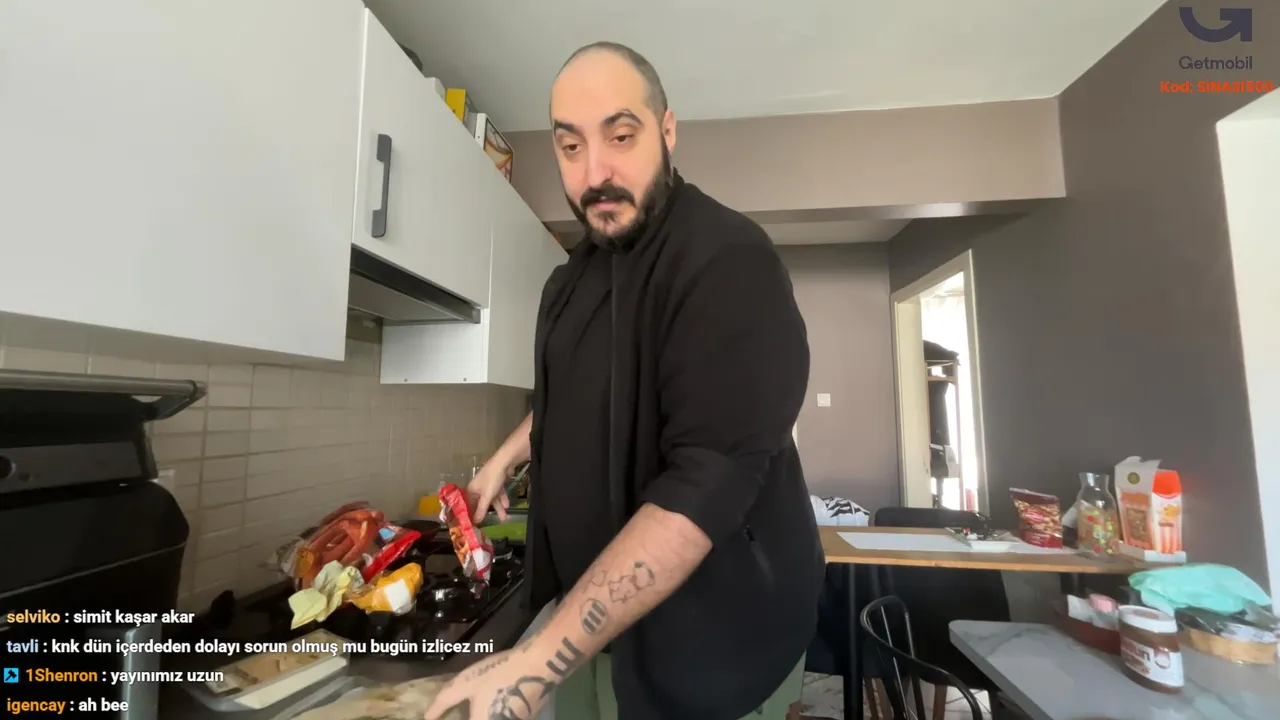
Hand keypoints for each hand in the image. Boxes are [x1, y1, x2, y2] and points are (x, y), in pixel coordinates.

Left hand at [424, 646, 553, 719]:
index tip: (439, 718)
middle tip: (455, 712)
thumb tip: (427, 717)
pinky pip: (503, 717)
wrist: (539, 666)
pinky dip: (495, 713)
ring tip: (475, 706)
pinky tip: (493, 702)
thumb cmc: (499, 674)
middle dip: (469, 716)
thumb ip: (444, 702)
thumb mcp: (467, 684)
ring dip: (482, 714)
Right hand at [467, 459, 510, 522]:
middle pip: (482, 502)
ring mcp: (488, 484)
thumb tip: (475, 521)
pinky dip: (502, 498)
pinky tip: (507, 506)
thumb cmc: (492, 479)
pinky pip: (498, 493)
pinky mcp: (496, 481)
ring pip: (492, 498)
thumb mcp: (486, 496)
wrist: (504, 462)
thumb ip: (481, 509)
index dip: (472, 514)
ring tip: (505, 518)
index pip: (469, 505)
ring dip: (498, 507)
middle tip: (491, 523)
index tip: (475, 525)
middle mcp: (478, 487)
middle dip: (488, 512)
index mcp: (471, 490)